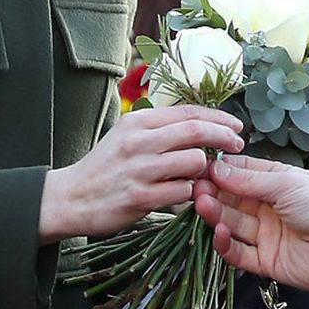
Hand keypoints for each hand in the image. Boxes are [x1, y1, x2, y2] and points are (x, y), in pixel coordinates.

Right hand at [39, 105, 243, 240]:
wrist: (71, 197)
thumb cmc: (105, 166)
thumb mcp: (127, 134)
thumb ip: (159, 128)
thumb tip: (200, 122)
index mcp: (138, 120)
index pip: (189, 111)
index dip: (218, 117)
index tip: (236, 125)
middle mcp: (139, 140)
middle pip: (196, 131)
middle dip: (224, 136)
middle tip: (237, 144)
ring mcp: (139, 169)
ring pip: (194, 161)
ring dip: (206, 169)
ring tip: (202, 175)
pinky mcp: (139, 197)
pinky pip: (182, 192)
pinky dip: (190, 192)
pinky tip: (184, 193)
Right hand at [193, 155, 308, 291]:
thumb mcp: (285, 184)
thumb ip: (248, 180)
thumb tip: (217, 168)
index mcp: (276, 183)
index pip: (240, 174)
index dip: (220, 172)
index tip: (200, 168)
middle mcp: (269, 207)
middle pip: (232, 200)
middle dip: (213, 193)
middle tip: (195, 188)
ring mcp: (267, 234)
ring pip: (233, 224)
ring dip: (216, 215)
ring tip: (203, 205)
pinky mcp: (266, 260)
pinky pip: (239, 253)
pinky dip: (226, 244)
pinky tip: (219, 232)